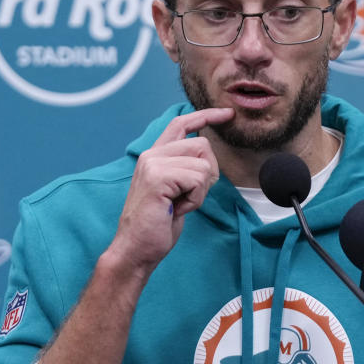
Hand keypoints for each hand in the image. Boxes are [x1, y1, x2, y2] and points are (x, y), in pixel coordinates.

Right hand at [104, 107, 233, 279]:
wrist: (136, 249)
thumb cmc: (157, 225)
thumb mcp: (174, 190)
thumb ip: (184, 169)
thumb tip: (206, 156)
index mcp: (154, 156)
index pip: (181, 124)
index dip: (206, 116)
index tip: (227, 114)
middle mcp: (151, 155)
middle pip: (202, 145)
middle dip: (208, 174)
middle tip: (189, 197)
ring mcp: (153, 164)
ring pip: (203, 164)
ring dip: (200, 191)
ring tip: (180, 205)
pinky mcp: (159, 177)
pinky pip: (198, 180)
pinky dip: (196, 199)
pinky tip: (179, 209)